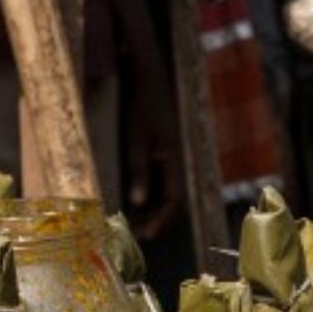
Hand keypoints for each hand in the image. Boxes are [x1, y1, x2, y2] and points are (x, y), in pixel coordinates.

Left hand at [124, 113, 181, 241]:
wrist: (147, 75)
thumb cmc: (142, 105)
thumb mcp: (136, 138)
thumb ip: (139, 170)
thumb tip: (137, 203)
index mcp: (175, 159)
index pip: (174, 199)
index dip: (161, 220)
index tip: (146, 234)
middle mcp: (176, 160)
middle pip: (174, 200)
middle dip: (158, 220)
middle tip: (140, 235)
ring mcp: (171, 155)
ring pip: (168, 191)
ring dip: (154, 209)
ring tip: (137, 223)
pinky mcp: (163, 149)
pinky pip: (162, 179)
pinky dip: (151, 194)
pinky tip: (137, 200)